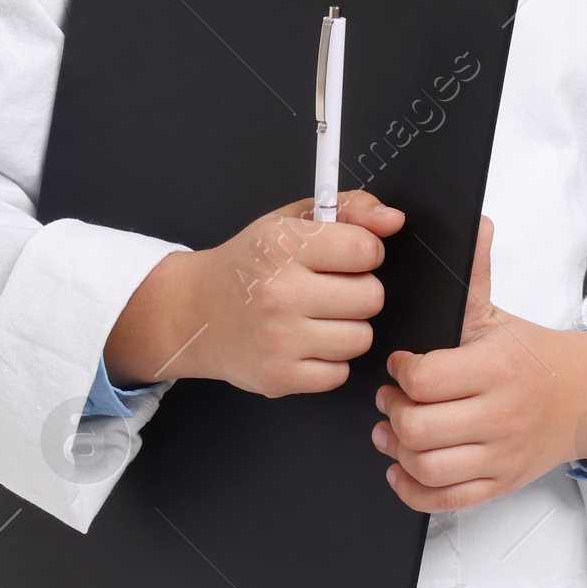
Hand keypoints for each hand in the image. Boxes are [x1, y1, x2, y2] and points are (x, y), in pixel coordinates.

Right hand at [103, 191, 404, 396]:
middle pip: (371, 297)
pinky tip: (304, 345)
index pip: (366, 250)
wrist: (194, 312)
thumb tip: (392, 219)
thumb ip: (347, 210)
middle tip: (327, 291)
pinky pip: (339, 373)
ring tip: (315, 319)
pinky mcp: (280, 377)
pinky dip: (328, 362)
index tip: (343, 258)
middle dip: (357, 292)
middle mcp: (281, 293)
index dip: (363, 254)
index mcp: (283, 246)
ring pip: (361, 338)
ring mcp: (280, 339)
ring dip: (346, 329)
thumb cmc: (248, 265)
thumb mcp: (289, 222)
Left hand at [373, 218, 586, 510]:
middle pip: (417, 428)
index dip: (400, 372)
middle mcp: (500, 415)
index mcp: (497, 368)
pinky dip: (414, 490)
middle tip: (393, 399)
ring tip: (395, 431)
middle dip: (393, 412)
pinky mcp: (499, 484)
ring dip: (398, 451)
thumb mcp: (499, 316)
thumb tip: (475, 224)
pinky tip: (403, 468)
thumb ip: (475, 274)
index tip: (401, 365)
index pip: (423, 379)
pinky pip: (444, 501)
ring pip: (427, 468)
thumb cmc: (534, 359)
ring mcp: (500, 455)